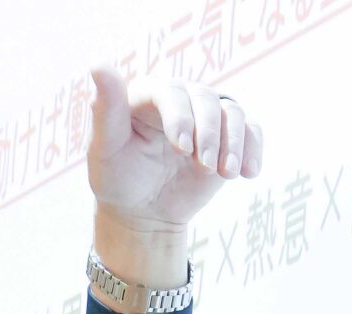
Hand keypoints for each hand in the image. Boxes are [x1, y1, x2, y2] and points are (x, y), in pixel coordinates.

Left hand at [85, 66, 264, 254]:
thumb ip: (105, 110)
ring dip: (234, 142)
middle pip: (205, 99)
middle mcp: (181, 98)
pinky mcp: (227, 137)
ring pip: (232, 112)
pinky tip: (249, 173)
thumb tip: (99, 64)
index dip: (180, 116)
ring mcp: (207, 117)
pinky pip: (250, 131)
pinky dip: (253, 149)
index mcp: (148, 94)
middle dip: (209, 133)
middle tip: (205, 166)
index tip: (182, 147)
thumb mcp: (103, 149)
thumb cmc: (117, 178)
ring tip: (228, 173)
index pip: (169, 92)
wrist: (143, 212)